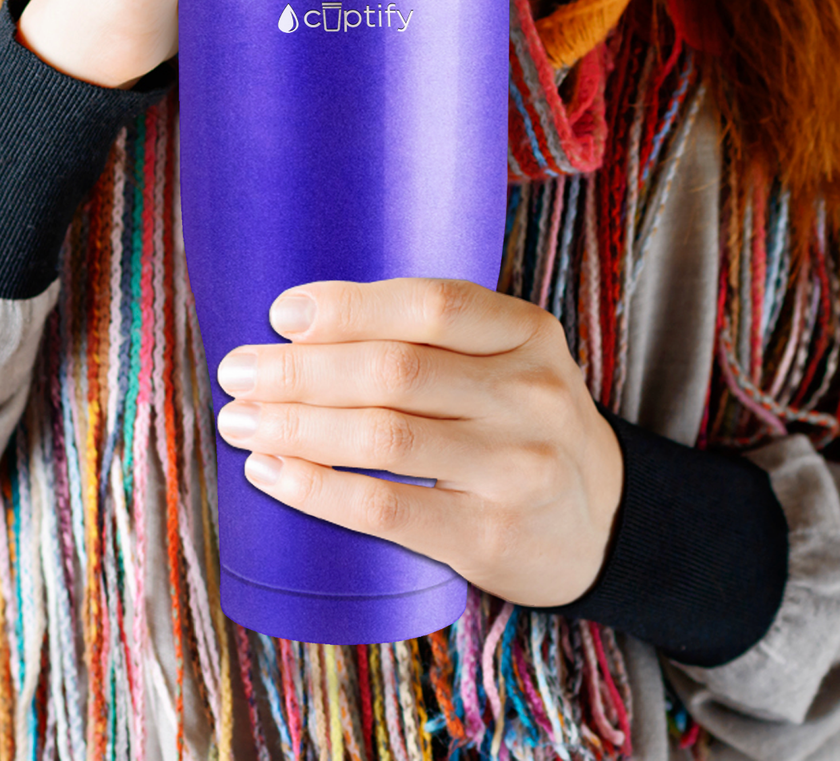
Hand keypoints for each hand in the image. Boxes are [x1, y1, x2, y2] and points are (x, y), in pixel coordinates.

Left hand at [215, 278, 624, 606]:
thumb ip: (432, 336)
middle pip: (395, 371)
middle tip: (237, 370)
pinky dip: (318, 489)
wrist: (602, 519)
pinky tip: (272, 473)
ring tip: (239, 420)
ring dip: (296, 427)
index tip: (281, 313)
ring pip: (383, 438)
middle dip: (300, 370)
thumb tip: (301, 326)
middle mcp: (530, 394)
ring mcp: (516, 468)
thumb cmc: (521, 421)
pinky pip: (387, 509)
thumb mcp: (506, 359)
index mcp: (527, 332)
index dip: (349, 306)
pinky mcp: (490, 535)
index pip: (432, 304)